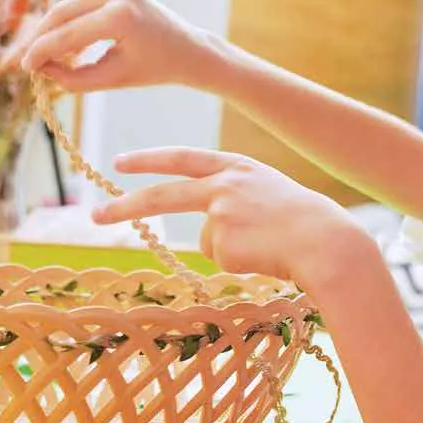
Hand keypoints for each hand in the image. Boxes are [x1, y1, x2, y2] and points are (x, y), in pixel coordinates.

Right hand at [19, 0, 215, 91]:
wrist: (189, 50)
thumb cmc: (155, 69)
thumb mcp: (113, 79)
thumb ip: (74, 78)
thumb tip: (40, 69)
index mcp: (120, 17)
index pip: (68, 34)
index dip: (42, 51)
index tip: (25, 68)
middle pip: (63, 13)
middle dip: (41, 38)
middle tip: (27, 61)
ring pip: (70, 6)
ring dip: (53, 30)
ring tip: (44, 57)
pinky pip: (83, 4)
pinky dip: (71, 22)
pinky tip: (63, 46)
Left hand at [92, 147, 372, 286]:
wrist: (327, 241)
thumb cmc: (310, 223)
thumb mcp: (271, 197)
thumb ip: (236, 203)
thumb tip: (207, 238)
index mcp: (238, 167)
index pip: (183, 158)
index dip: (150, 159)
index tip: (120, 163)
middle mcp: (223, 185)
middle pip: (162, 196)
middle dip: (124, 206)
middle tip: (94, 216)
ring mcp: (220, 213)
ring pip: (209, 242)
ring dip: (234, 250)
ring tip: (268, 246)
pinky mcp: (222, 242)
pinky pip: (224, 260)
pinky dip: (243, 264)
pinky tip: (266, 256)